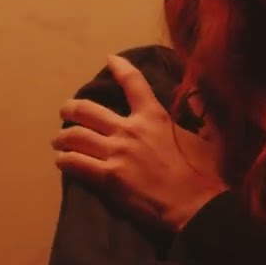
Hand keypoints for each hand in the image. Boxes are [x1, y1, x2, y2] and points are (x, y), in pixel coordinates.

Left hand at [53, 54, 226, 230]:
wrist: (195, 205)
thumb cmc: (203, 171)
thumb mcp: (206, 136)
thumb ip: (201, 115)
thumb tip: (202, 99)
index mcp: (154, 116)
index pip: (133, 83)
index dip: (120, 68)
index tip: (110, 60)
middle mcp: (130, 129)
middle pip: (87, 110)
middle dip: (71, 109)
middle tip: (66, 111)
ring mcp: (116, 153)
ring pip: (75, 136)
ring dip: (63, 137)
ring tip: (59, 140)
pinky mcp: (107, 177)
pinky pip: (75, 163)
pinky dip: (65, 160)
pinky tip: (62, 161)